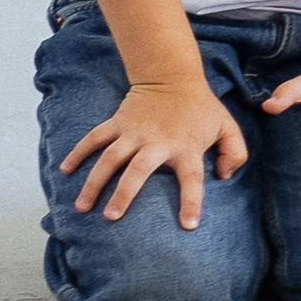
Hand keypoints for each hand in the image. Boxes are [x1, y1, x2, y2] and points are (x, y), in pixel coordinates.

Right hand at [62, 79, 245, 228]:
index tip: (188, 225)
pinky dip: (78, 152)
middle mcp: (157, 142)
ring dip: (94, 181)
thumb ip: (235, 153)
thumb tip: (224, 177)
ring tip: (82, 207)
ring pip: (110, 158)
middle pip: (138, 169)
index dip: (191, 201)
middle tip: (111, 216)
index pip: (192, 178)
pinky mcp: (118, 122)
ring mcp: (134, 132)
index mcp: (186, 147)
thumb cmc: (201, 109)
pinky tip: (65, 170)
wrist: (173, 75)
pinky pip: (94, 138)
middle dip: (124, 193)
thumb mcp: (227, 127)